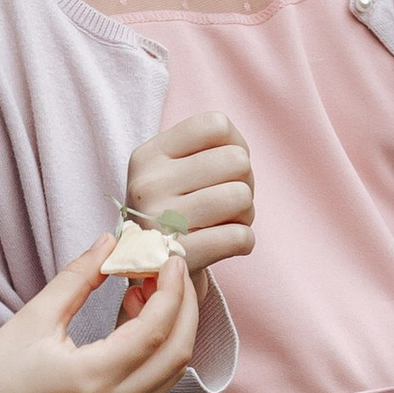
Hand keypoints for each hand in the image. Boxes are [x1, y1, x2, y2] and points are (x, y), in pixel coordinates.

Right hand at [0, 238, 200, 392]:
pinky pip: (157, 382)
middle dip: (183, 306)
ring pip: (173, 370)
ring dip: (174, 327)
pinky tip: (138, 318)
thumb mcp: (35, 318)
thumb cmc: (0, 375)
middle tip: (170, 271)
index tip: (169, 259)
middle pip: (177, 353)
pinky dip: (159, 348)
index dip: (170, 291)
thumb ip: (78, 278)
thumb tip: (110, 243)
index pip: (154, 331)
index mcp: (92, 379)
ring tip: (148, 290)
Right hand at [120, 112, 253, 282]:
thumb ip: (207, 148)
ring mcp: (161, 223)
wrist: (151, 267)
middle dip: (244, 181)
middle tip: (228, 199)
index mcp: (148, 155)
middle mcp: (148, 185)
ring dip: (246, 213)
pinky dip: (244, 241)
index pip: (216, 125)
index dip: (234, 144)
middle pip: (237, 161)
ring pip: (242, 197)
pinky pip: (240, 237)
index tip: (223, 168)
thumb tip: (241, 153)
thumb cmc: (173, 209)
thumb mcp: (171, 169)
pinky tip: (227, 243)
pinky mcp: (180, 258)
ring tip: (226, 221)